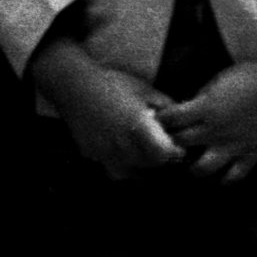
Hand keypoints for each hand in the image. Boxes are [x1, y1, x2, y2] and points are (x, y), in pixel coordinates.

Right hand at [29, 28, 179, 180]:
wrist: (74, 85)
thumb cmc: (112, 83)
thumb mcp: (146, 90)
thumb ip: (166, 107)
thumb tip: (182, 121)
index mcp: (137, 126)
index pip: (164, 154)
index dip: (174, 153)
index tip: (178, 147)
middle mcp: (120, 143)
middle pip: (150, 165)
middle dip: (161, 160)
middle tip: (164, 148)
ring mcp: (104, 152)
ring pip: (131, 172)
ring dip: (142, 166)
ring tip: (145, 150)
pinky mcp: (91, 154)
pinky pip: (112, 168)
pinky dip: (123, 164)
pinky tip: (124, 149)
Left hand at [159, 32, 256, 184]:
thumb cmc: (250, 76)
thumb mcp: (217, 82)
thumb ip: (199, 101)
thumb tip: (184, 115)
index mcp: (206, 108)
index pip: (169, 120)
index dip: (161, 120)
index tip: (160, 121)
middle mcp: (217, 130)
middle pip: (179, 144)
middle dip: (170, 142)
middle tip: (169, 142)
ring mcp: (235, 145)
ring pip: (201, 169)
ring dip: (190, 168)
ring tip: (190, 163)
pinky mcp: (252, 154)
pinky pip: (233, 177)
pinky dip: (223, 179)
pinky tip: (219, 173)